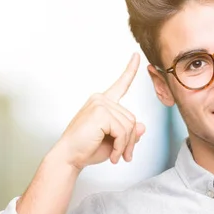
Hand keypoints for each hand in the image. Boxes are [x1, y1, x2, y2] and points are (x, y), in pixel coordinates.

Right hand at [51, 53, 145, 170]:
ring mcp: (100, 104)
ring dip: (126, 145)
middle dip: (130, 140)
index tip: (136, 56)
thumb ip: (128, 133)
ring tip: (117, 156)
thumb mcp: (114, 141)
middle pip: (132, 118)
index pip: (121, 85)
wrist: (70, 158)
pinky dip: (121, 146)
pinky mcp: (100, 113)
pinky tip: (113, 155)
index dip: (130, 70)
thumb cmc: (88, 149)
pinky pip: (123, 131)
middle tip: (124, 156)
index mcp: (103, 102)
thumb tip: (142, 126)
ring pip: (130, 126)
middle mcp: (101, 99)